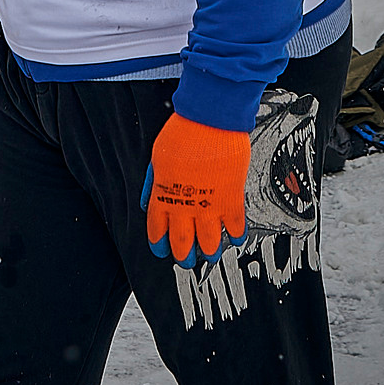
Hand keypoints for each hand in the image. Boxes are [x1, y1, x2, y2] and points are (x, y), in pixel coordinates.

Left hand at [143, 113, 252, 266]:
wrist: (209, 122)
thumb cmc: (182, 134)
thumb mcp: (156, 159)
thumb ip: (152, 185)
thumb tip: (147, 204)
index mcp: (163, 196)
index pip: (157, 230)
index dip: (160, 244)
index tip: (163, 251)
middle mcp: (184, 205)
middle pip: (182, 242)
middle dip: (183, 256)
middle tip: (186, 262)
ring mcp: (209, 205)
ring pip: (210, 241)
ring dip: (210, 251)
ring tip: (210, 255)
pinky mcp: (231, 199)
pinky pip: (236, 226)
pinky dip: (236, 235)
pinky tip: (236, 238)